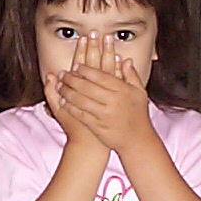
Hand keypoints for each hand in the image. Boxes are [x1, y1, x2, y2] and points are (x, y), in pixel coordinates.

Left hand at [55, 33, 154, 154]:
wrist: (137, 140)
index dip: (86, 70)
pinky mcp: (98, 127)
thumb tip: (124, 59)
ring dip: (67, 92)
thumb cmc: (139, 114)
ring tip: (59, 86)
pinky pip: (80, 114)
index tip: (76, 65)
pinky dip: (70, 107)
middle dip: (72, 79)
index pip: (100, 76)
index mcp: (123, 91)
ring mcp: (104, 115)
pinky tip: (63, 101)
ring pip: (81, 100)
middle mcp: (113, 102)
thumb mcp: (140, 92)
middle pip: (87, 87)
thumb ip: (131, 75)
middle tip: (63, 74)